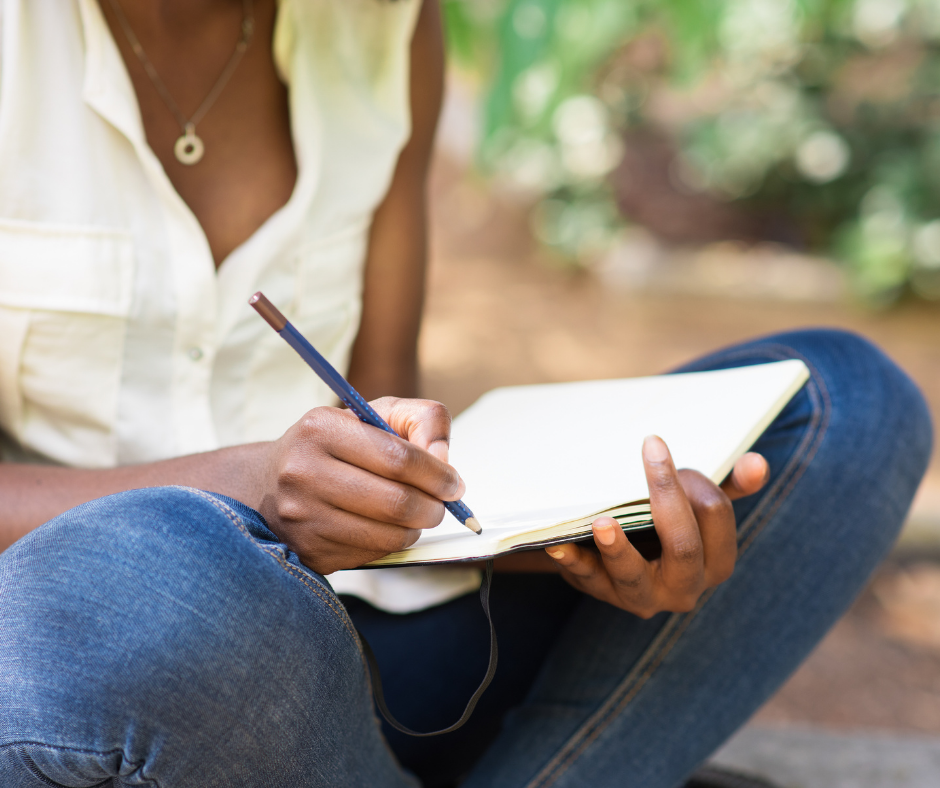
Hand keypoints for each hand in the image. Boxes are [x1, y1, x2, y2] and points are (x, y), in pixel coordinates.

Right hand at [257, 397, 463, 574]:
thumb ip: (421, 419)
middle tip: (441, 504)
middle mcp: (303, 472)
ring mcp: (302, 517)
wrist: (269, 484)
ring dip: (416, 529)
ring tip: (415, 515)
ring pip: (389, 535)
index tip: (453, 484)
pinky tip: (385, 528)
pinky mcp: (308, 551)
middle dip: (434, 507)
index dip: (438, 475)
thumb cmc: (335, 445)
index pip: (399, 458)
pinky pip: (372, 555)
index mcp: (321, 428)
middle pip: (397, 502)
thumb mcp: (375, 414)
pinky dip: (391, 544)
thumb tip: (443, 458)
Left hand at [544, 435, 768, 617]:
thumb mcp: (698, 508)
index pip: (715, 517)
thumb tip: (759, 464)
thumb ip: (728, 487)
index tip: (662, 450)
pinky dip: (572, 562)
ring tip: (603, 523)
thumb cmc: (666, 527)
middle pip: (683, 546)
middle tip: (650, 454)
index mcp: (716, 563)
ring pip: (633, 575)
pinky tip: (558, 547)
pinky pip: (585, 579)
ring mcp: (641, 595)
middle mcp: (684, 588)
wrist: (620, 558)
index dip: (693, 482)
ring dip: (617, 548)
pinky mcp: (601, 592)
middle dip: (668, 499)